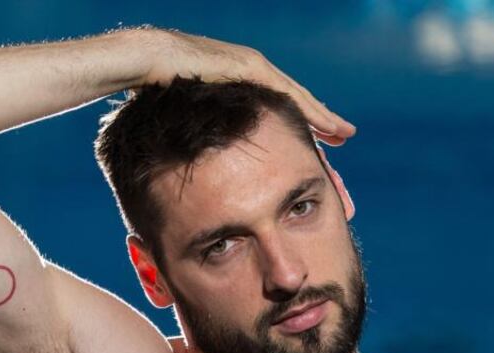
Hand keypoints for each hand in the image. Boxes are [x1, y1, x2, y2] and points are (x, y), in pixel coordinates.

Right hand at [139, 28, 355, 145]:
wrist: (149, 58)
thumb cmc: (160, 86)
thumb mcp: (191, 110)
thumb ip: (205, 124)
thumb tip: (204, 152)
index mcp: (242, 80)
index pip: (279, 103)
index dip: (301, 119)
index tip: (319, 136)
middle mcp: (253, 69)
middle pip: (296, 99)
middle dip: (320, 118)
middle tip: (343, 136)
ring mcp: (254, 66)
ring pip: (298, 97)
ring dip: (323, 116)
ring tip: (344, 133)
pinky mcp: (251, 67)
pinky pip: (288, 93)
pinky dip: (309, 109)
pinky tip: (325, 123)